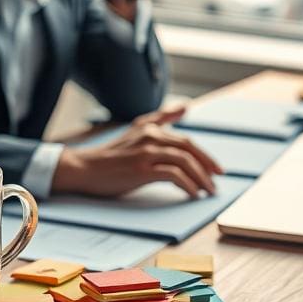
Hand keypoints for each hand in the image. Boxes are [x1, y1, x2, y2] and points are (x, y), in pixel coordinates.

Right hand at [51, 104, 224, 197]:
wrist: (85, 168)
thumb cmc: (112, 154)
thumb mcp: (137, 130)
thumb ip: (161, 118)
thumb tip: (185, 107)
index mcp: (151, 128)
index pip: (187, 141)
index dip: (204, 156)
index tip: (216, 170)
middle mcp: (151, 137)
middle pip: (189, 149)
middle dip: (208, 166)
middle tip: (217, 181)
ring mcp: (146, 153)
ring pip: (185, 161)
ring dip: (201, 178)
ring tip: (207, 191)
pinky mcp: (142, 169)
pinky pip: (174, 175)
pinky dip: (188, 185)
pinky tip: (192, 194)